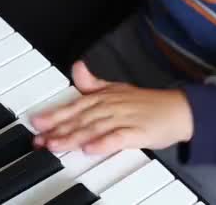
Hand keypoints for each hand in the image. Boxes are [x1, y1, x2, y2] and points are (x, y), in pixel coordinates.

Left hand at [31, 61, 193, 154]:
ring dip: (74, 136)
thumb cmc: (146, 102)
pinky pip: (118, 138)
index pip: (75, 105)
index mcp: (104, 97)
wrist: (178, 109)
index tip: (37, 123)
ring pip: (94, 128)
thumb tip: (76, 67)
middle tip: (39, 138)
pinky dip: (104, 143)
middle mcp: (111, 106)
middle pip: (80, 118)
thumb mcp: (116, 87)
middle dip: (58, 129)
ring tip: (56, 144)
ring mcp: (124, 118)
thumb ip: (93, 83)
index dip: (55, 114)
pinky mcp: (138, 132)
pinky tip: (91, 149)